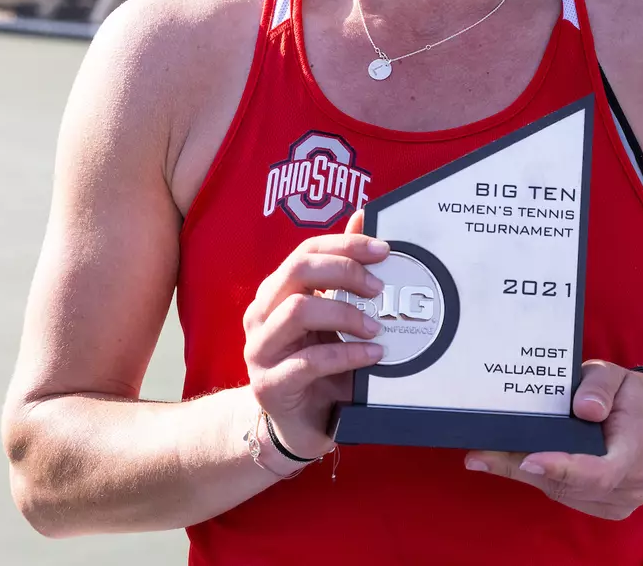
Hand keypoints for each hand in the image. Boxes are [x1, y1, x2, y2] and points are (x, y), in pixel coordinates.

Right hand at [242, 209, 386, 460]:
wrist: (297, 425)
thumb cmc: (318, 368)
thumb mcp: (334, 317)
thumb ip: (343, 271)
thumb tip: (362, 217)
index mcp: (276, 292)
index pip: (306, 252)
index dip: (345, 245)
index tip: (383, 251)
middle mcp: (260, 315)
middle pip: (296, 272)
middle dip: (344, 272)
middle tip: (378, 288)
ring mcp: (259, 350)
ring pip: (297, 311)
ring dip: (345, 314)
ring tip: (376, 327)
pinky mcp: (269, 385)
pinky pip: (308, 362)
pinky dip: (346, 355)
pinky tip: (372, 355)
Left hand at [464, 360, 642, 520]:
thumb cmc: (629, 397)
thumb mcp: (617, 375)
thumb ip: (600, 385)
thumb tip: (584, 408)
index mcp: (635, 448)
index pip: (599, 471)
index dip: (562, 469)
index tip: (528, 460)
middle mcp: (630, 484)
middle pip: (570, 486)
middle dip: (523, 469)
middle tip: (480, 456)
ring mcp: (618, 502)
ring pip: (562, 493)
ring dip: (525, 475)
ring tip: (487, 456)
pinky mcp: (604, 507)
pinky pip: (564, 496)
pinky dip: (538, 479)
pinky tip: (512, 462)